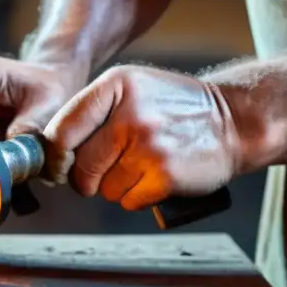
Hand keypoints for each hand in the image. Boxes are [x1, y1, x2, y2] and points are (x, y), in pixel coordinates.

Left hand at [43, 65, 241, 209]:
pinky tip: (156, 178)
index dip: (55, 156)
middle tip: (103, 172)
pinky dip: (138, 197)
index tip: (61, 165)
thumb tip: (51, 151)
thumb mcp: (131, 90)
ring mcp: (148, 145)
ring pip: (104, 187)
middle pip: (79, 165)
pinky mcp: (164, 174)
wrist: (236, 121)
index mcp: (115, 86)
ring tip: (141, 167)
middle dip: (85, 178)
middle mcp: (129, 114)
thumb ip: (91, 112)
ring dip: (116, 186)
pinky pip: (128, 200)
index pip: (62, 129)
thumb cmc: (173, 108)